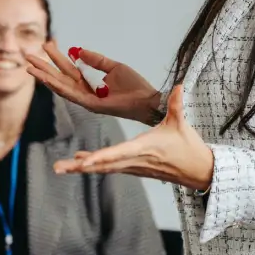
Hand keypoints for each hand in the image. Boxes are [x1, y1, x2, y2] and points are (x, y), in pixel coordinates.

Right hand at [25, 42, 162, 126]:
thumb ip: (96, 60)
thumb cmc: (134, 85)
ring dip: (45, 77)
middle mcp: (85, 91)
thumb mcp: (113, 67)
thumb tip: (78, 50)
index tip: (46, 44)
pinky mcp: (91, 105)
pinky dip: (58, 86)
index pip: (68, 68)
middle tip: (28, 55)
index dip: (57, 57)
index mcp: (90, 82)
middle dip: (44, 67)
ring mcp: (86, 99)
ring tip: (30, 67)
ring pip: (61, 87)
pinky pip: (71, 94)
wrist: (147, 100)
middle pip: (60, 77)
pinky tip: (47, 79)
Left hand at [53, 86, 213, 190]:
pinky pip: (108, 167)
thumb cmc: (187, 146)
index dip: (101, 157)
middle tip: (58, 168)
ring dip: (80, 167)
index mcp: (143, 148)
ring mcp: (132, 167)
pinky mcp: (132, 168)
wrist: (195, 169)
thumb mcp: (180, 123)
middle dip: (80, 166)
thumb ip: (176, 104)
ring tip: (59, 167)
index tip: (84, 161)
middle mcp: (134, 160)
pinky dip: (92, 164)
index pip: (119, 153)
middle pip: (103, 165)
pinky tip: (78, 161)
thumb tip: (179, 84)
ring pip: (102, 168)